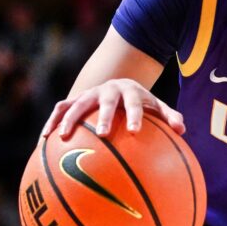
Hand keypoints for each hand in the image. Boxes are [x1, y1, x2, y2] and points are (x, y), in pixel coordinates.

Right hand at [41, 78, 184, 138]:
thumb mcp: (156, 106)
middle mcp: (108, 90)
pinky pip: (60, 110)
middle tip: (103, 134)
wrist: (117, 85)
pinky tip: (43, 140)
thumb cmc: (140, 102)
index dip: (134, 115)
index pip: (134, 103)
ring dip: (69, 119)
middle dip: (103, 116)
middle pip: (104, 102)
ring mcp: (89, 94)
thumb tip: (183, 130)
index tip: (135, 131)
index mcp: (130, 92)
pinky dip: (51, 122)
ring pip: (76, 104)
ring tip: (62, 137)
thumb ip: (169, 116)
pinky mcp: (74, 100)